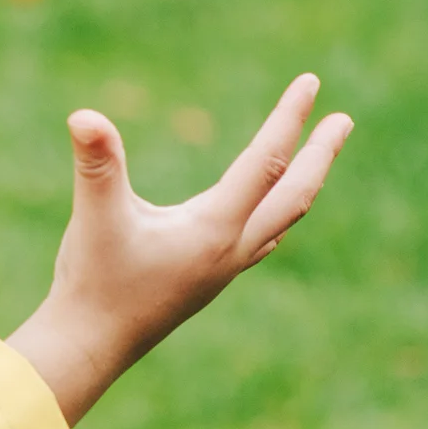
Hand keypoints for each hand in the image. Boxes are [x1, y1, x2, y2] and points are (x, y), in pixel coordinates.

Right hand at [7, 74, 352, 425]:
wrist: (91, 345)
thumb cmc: (93, 281)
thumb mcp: (94, 215)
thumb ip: (96, 164)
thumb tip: (82, 115)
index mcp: (214, 228)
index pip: (265, 162)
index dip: (288, 119)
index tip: (311, 83)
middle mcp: (231, 249)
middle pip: (294, 195)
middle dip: (321, 154)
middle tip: (344, 120)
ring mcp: (223, 268)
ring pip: (282, 219)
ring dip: (303, 184)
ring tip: (315, 160)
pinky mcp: (208, 279)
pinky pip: (261, 238)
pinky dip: (277, 213)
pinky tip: (269, 217)